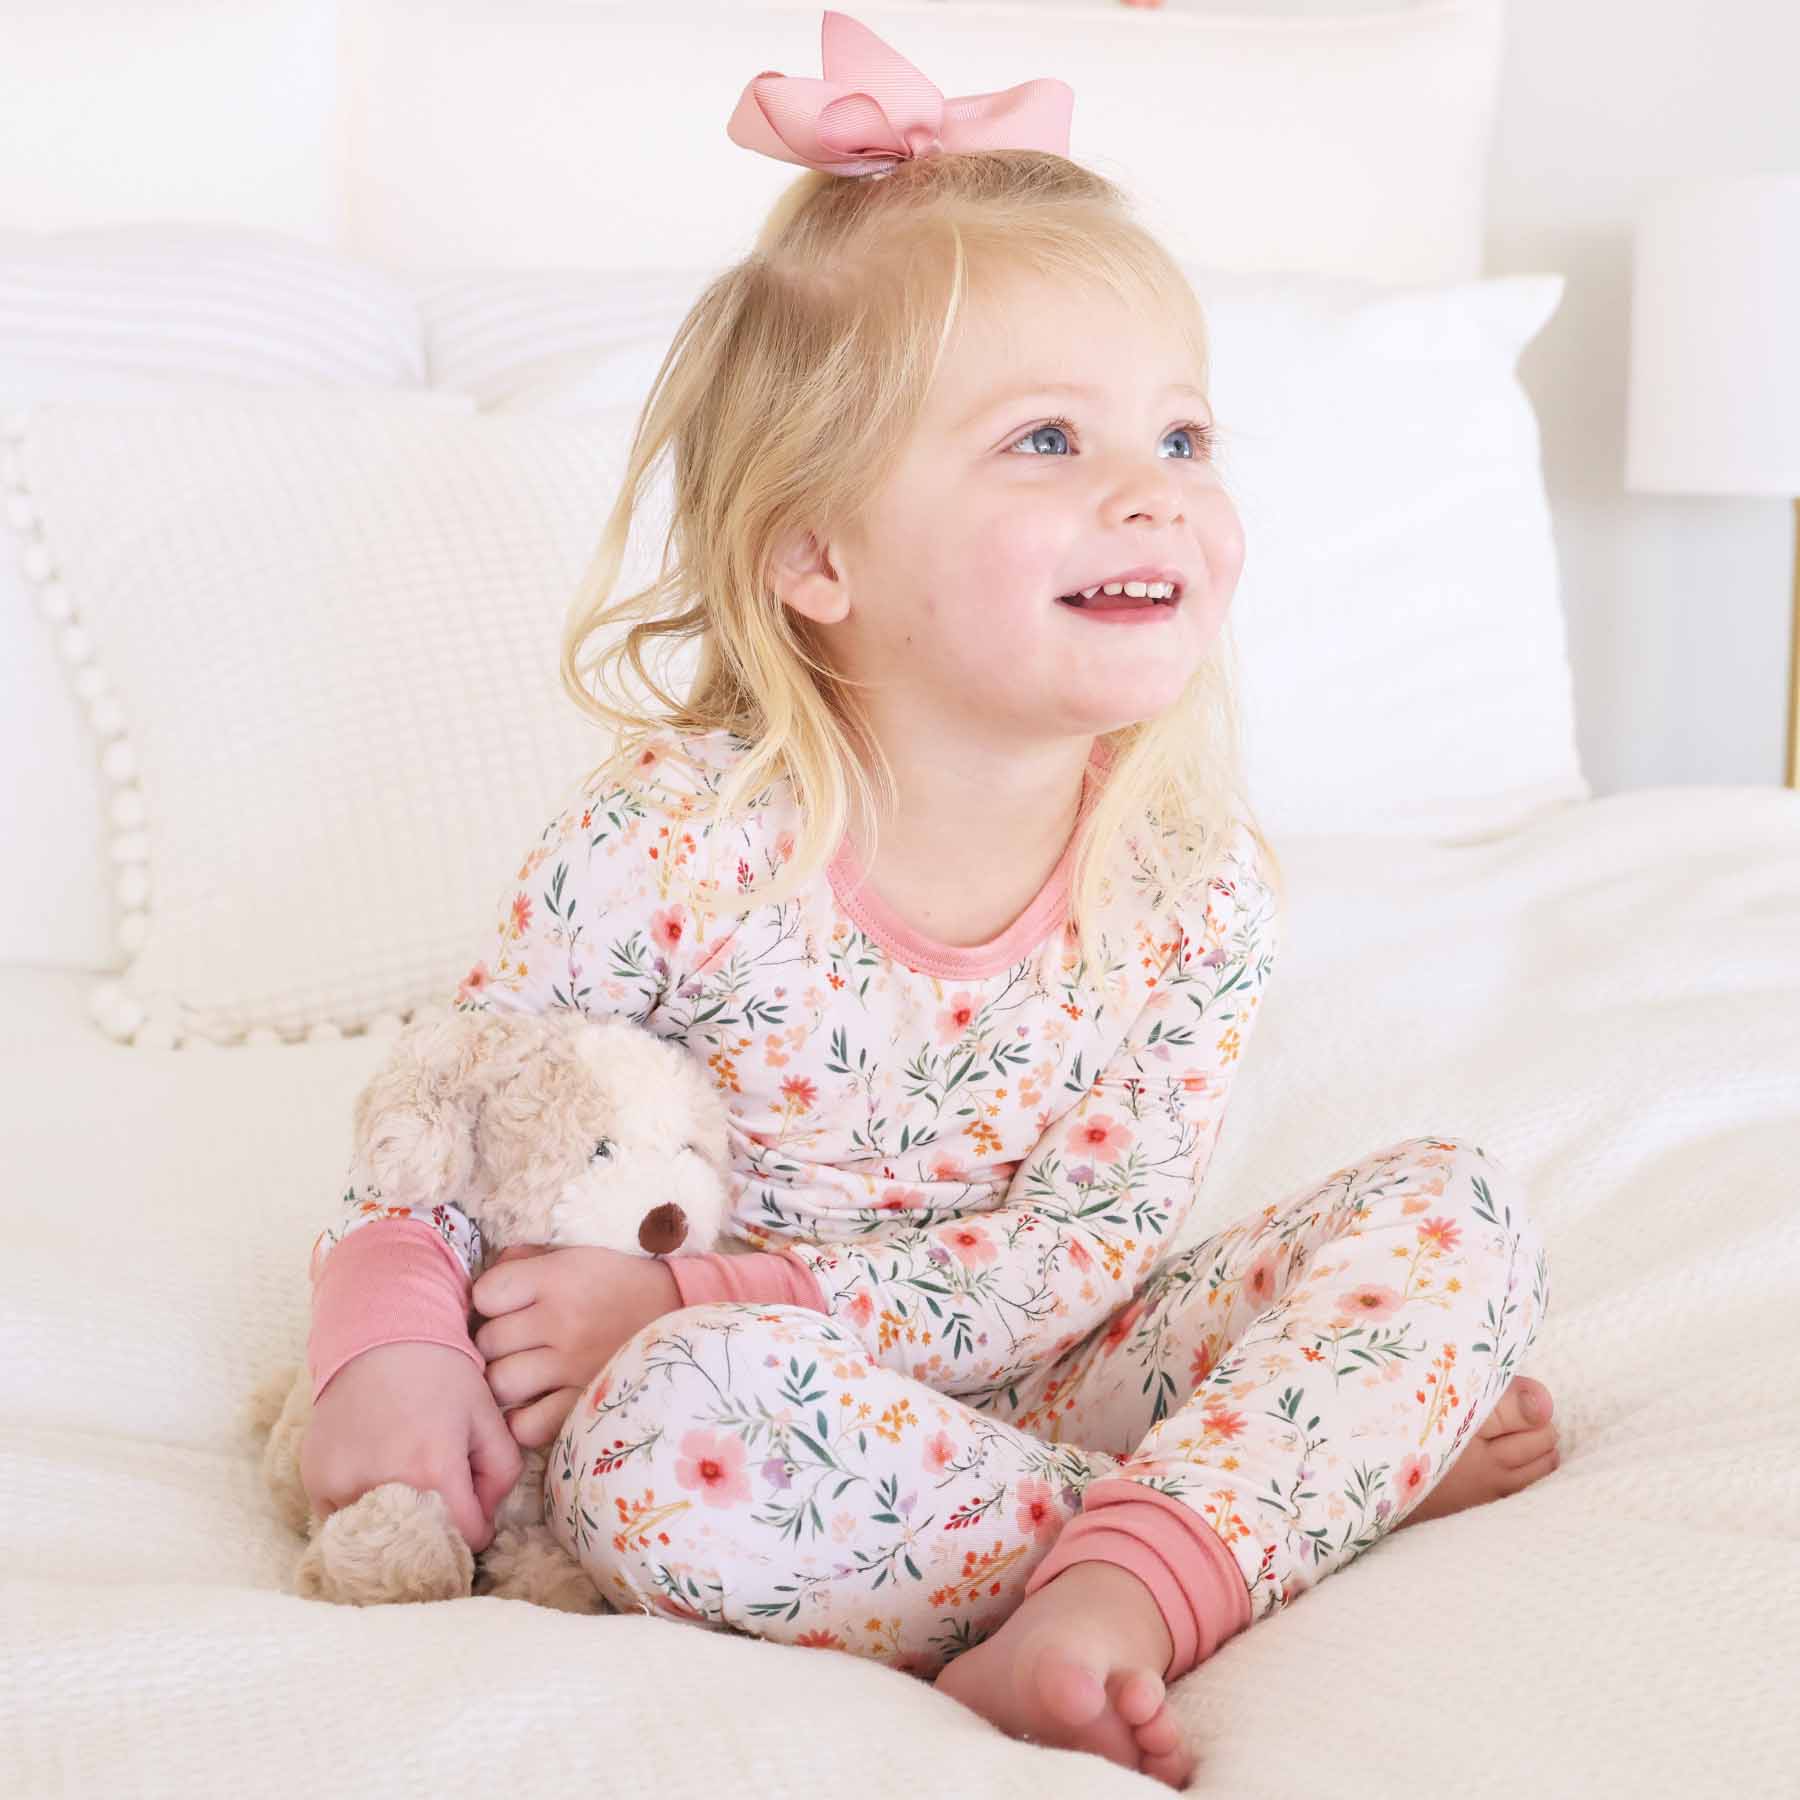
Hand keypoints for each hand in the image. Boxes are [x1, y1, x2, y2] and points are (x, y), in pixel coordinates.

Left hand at [470, 1244, 681, 1449]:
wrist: (683, 1315)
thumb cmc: (621, 1284)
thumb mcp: (578, 1257)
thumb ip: (527, 1261)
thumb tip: (485, 1284)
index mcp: (558, 1278)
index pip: (485, 1294)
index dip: (491, 1301)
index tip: (509, 1305)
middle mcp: (561, 1321)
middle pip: (488, 1342)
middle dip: (496, 1343)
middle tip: (519, 1342)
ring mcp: (572, 1368)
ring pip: (500, 1384)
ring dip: (508, 1381)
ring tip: (527, 1374)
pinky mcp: (584, 1406)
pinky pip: (525, 1426)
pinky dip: (524, 1420)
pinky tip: (538, 1404)